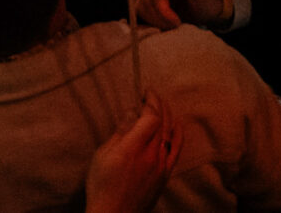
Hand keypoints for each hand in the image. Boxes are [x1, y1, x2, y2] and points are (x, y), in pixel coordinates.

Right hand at [86, 94, 185, 212]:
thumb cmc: (102, 187)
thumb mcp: (102, 157)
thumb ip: (119, 134)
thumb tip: (131, 114)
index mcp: (132, 149)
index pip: (150, 117)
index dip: (150, 102)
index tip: (145, 93)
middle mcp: (150, 155)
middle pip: (161, 122)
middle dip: (158, 104)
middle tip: (152, 94)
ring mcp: (160, 165)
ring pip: (169, 133)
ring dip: (167, 115)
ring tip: (161, 104)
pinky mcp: (165, 174)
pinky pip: (176, 149)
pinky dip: (178, 133)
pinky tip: (176, 124)